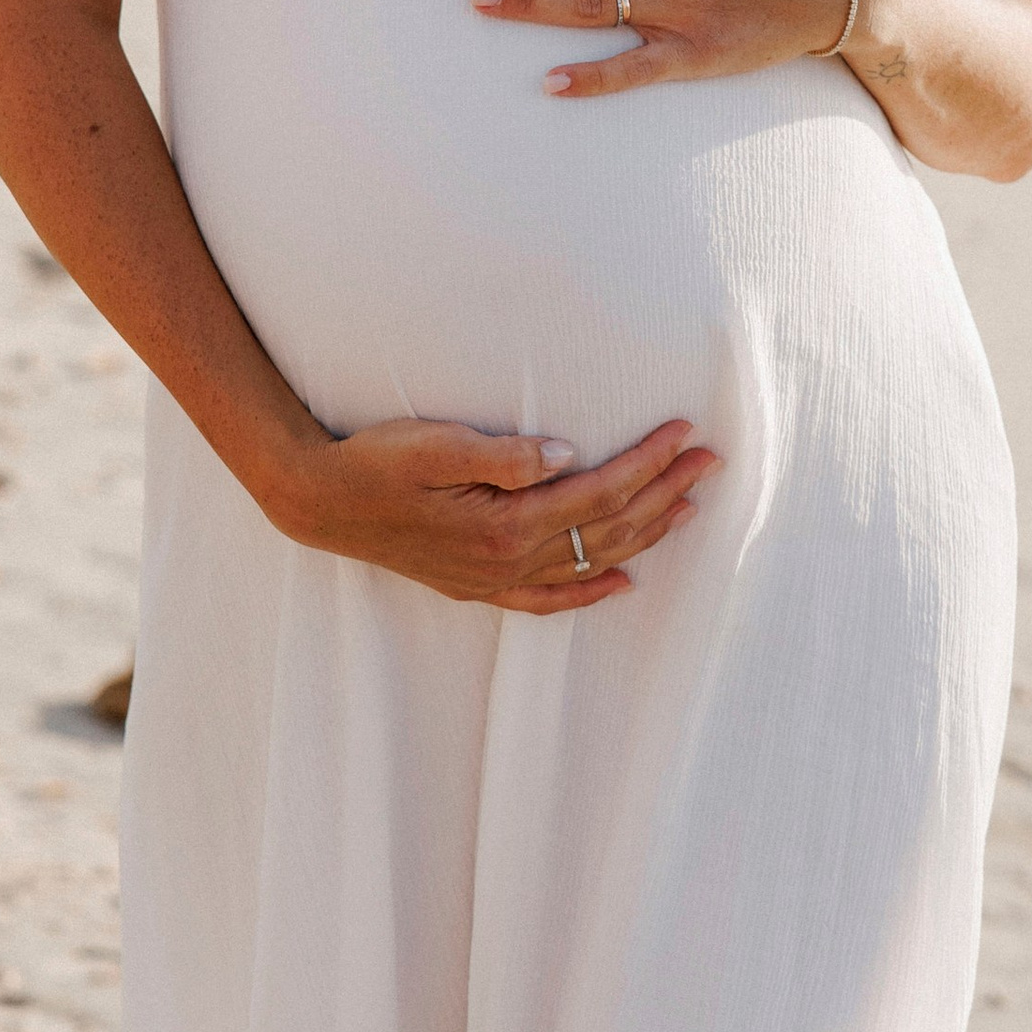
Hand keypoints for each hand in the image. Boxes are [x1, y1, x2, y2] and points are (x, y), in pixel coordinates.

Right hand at [273, 412, 714, 610]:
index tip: (687, 432)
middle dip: (666, 494)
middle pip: (608, 528)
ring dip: (644, 534)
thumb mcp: (436, 444)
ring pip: (588, 561)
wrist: (319, 501)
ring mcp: (494, 580)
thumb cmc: (376, 461)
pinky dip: (589, 591)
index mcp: (505, 524)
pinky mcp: (477, 585)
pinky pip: (548, 599)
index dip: (649, 462)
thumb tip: (569, 455)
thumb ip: (503, 456)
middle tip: (712, 462)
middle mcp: (507, 562)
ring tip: (689, 507)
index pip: (600, 492)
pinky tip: (623, 582)